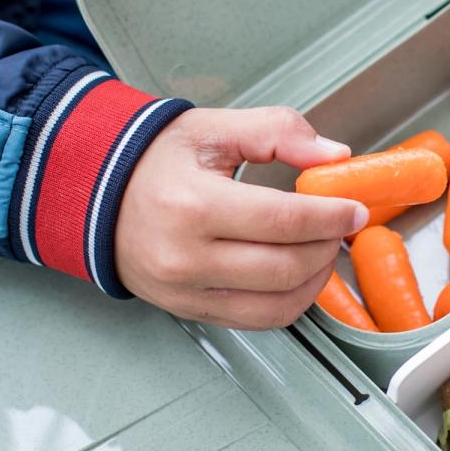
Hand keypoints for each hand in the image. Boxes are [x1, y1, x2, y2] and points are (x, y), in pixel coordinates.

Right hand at [116, 106, 368, 328]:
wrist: (95, 196)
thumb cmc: (152, 162)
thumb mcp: (211, 129)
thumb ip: (277, 132)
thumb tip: (333, 155)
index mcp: (192, 205)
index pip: (282, 220)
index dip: (329, 216)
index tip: (353, 208)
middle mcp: (186, 257)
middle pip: (285, 267)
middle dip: (326, 246)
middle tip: (338, 224)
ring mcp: (186, 292)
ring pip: (277, 304)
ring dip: (315, 280)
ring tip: (319, 248)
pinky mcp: (190, 311)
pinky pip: (257, 320)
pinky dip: (290, 301)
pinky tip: (297, 273)